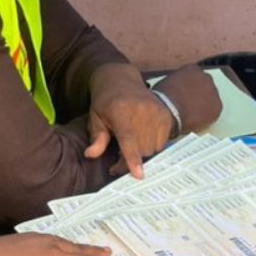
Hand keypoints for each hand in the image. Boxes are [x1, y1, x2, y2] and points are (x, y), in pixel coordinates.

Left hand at [86, 63, 174, 178]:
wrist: (122, 80)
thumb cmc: (105, 102)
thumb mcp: (96, 117)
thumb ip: (96, 137)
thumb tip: (90, 154)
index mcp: (121, 111)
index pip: (129, 139)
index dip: (133, 158)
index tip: (139, 174)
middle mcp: (142, 111)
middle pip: (141, 149)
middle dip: (129, 162)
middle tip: (116, 163)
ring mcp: (157, 112)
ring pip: (152, 148)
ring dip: (141, 154)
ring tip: (129, 149)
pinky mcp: (165, 115)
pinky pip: (162, 142)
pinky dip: (152, 146)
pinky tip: (141, 139)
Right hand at [153, 64, 221, 131]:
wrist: (168, 110)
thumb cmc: (161, 99)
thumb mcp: (166, 84)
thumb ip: (176, 84)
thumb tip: (176, 91)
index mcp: (192, 69)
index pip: (195, 77)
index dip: (191, 87)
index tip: (186, 94)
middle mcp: (206, 77)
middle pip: (205, 86)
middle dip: (200, 95)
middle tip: (190, 105)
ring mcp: (213, 91)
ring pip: (210, 99)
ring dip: (204, 105)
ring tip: (192, 115)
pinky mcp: (217, 106)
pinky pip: (213, 112)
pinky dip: (207, 116)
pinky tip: (196, 120)